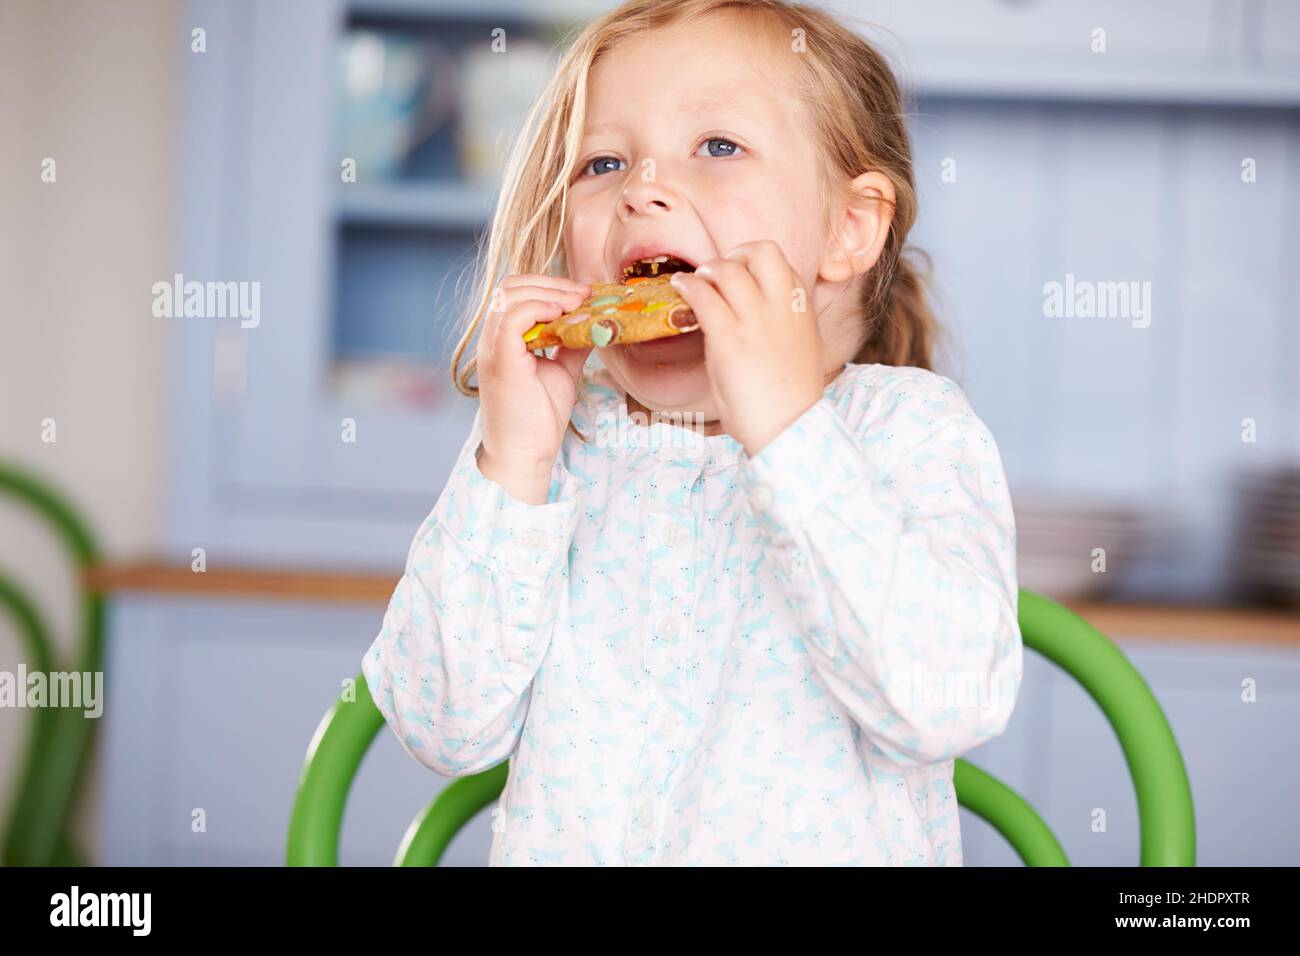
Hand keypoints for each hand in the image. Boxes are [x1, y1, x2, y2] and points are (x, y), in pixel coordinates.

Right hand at [476, 273, 591, 500]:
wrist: (526, 454)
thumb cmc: (539, 418)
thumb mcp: (562, 372)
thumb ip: (571, 346)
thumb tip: (594, 324)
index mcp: (504, 338)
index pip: (516, 291)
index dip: (549, 284)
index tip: (582, 293)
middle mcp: (493, 339)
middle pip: (511, 286)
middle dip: (550, 282)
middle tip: (583, 294)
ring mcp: (493, 348)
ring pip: (510, 296)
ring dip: (548, 292)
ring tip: (576, 303)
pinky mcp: (500, 361)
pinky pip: (512, 318)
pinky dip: (537, 308)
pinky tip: (561, 315)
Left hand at [669, 240, 823, 455]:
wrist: (787, 428)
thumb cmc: (787, 398)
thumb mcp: (796, 349)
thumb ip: (780, 323)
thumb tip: (747, 311)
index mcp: (801, 309)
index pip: (781, 263)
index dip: (755, 262)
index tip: (740, 273)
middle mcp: (782, 307)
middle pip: (761, 251)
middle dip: (735, 254)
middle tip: (717, 272)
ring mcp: (755, 321)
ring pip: (727, 269)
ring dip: (706, 270)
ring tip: (693, 282)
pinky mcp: (729, 339)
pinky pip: (703, 296)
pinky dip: (686, 286)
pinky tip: (678, 289)